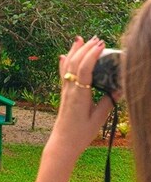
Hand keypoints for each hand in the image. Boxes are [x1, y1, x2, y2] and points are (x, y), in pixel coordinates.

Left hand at [22, 36, 118, 181]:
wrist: (62, 143)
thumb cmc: (80, 134)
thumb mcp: (98, 119)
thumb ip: (108, 102)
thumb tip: (119, 88)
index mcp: (79, 96)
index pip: (84, 70)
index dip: (91, 55)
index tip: (101, 44)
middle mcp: (69, 90)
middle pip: (74, 64)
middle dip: (85, 49)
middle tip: (96, 38)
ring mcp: (64, 92)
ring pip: (66, 67)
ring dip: (74, 52)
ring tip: (79, 39)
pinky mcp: (63, 95)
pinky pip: (62, 75)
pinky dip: (63, 63)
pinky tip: (63, 55)